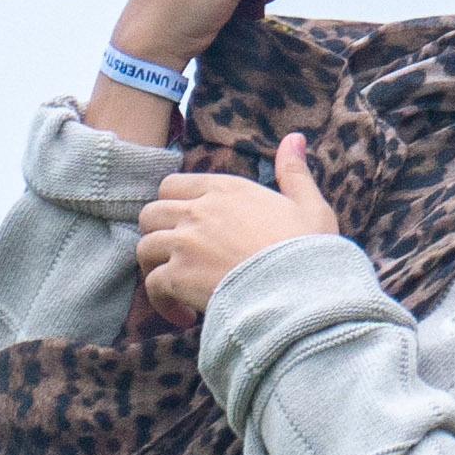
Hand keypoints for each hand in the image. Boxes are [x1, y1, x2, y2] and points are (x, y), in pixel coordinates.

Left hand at [135, 134, 339, 318]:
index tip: (190, 229)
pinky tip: (185, 316)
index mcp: (225, 189)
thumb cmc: (308, 251)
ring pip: (144, 247)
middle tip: (178, 258)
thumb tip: (295, 138)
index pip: (173, 185)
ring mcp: (184, 243)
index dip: (174, 206)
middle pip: (151, 213)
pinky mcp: (178, 276)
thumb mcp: (309, 205)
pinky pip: (152, 286)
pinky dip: (162, 303)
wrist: (301, 291)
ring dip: (157, 268)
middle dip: (158, 235)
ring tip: (177, 288)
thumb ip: (294, 172)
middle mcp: (198, 211)